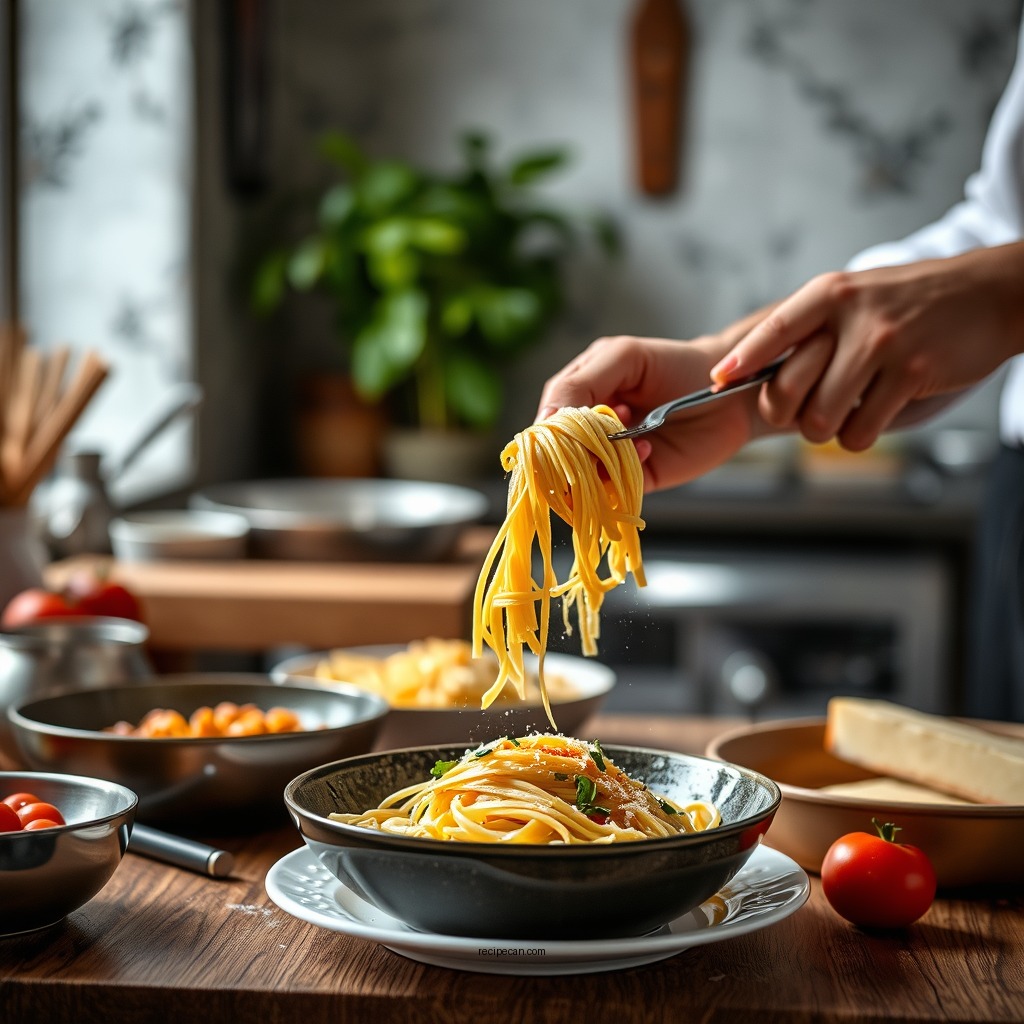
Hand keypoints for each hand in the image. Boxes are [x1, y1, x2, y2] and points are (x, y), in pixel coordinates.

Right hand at [536, 334, 761, 490]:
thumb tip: (545, 422)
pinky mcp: (635, 480)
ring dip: (601, 462)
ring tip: (630, 437)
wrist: (729, 392)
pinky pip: (614, 491)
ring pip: (583, 478)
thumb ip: (581, 382)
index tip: (560, 432)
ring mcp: (611, 457)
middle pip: (560, 455)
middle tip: (601, 435)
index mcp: (577, 392)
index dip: (550, 430)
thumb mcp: (623, 358)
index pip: (547, 420)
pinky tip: (646, 448)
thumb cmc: (676, 365)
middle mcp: (589, 429)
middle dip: (575, 450)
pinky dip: (624, 474)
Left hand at [710, 242, 1023, 450]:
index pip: (772, 331)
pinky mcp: (910, 374)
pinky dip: (861, 435)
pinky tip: (877, 414)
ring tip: (848, 411)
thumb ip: (814, 327)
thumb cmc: (913, 303)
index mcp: (830, 294)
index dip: (742, 361)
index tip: (718, 381)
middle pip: (786, 393)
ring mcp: (881, 345)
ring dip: (828, 429)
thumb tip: (757, 370)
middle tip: (804, 413)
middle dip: (787, 415)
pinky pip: (861, 431)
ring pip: (820, 420)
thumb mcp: (858, 296)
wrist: (989, 294)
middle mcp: (850, 317)